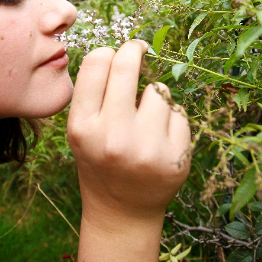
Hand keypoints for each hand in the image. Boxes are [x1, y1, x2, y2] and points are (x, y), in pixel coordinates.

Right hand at [68, 39, 190, 229]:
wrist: (123, 212)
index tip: (116, 54)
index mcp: (83, 127)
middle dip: (135, 50)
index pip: (96, 63)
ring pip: (160, 89)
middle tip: (139, 49)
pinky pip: (179, 112)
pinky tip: (159, 138)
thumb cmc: (100, 161)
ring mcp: (148, 148)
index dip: (108, 53)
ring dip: (154, 95)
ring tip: (145, 119)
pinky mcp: (176, 157)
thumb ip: (94, 93)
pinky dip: (171, 118)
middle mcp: (113, 136)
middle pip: (128, 66)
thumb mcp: (82, 131)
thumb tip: (121, 49)